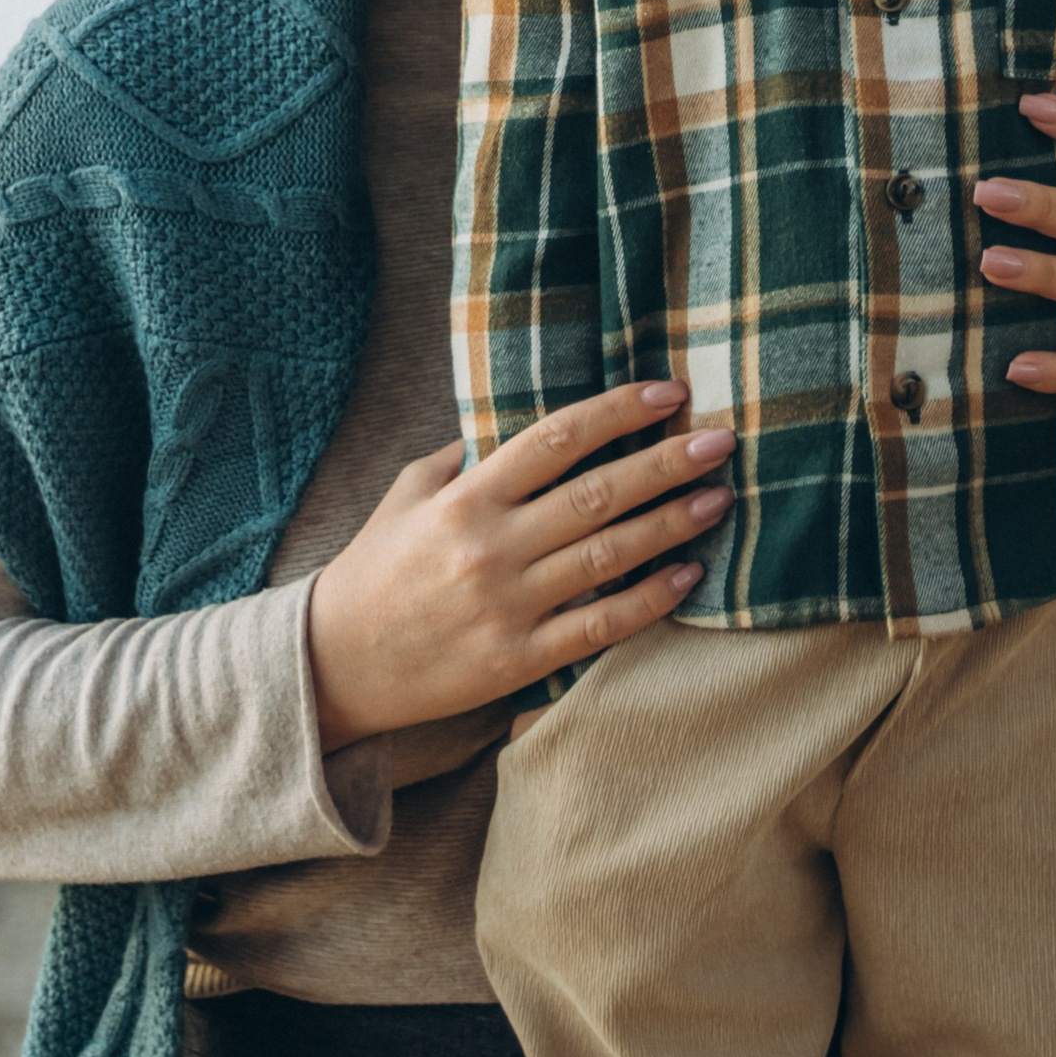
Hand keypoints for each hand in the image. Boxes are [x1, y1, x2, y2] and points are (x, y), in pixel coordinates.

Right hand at [306, 381, 732, 751]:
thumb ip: (465, 458)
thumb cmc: (375, 568)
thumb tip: (529, 426)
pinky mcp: (519, 660)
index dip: (616, 411)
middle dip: (666, 462)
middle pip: (597, 493)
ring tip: (719, 498)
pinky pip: (599, 626)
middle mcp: (491, 546)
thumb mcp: (407, 493)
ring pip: (608, 557)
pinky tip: (688, 575)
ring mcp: (508, 606)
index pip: (555, 439)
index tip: (668, 393)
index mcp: (465, 497)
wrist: (334, 662)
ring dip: (671, 525)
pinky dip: (649, 600)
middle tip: (721, 440)